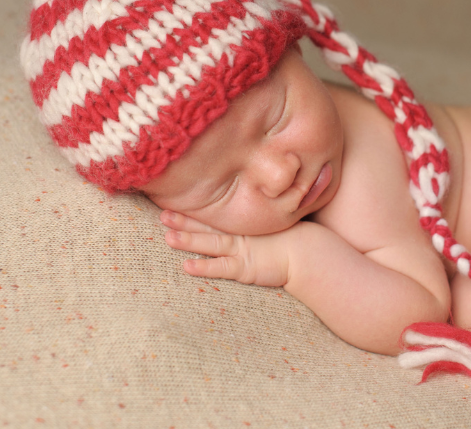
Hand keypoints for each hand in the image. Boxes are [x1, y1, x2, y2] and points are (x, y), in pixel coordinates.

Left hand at [160, 210, 293, 286]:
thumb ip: (254, 220)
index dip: (193, 211)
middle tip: (162, 215)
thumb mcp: (270, 225)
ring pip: (209, 244)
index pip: (213, 217)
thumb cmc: (291, 237)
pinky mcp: (245, 268)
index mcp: (242, 225)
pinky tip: (187, 266)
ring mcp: (241, 250)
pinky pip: (221, 268)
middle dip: (184, 221)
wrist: (307, 251)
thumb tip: (245, 210)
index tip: (174, 203)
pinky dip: (204, 267)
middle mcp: (238, 234)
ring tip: (167, 237)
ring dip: (188, 240)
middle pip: (207, 227)